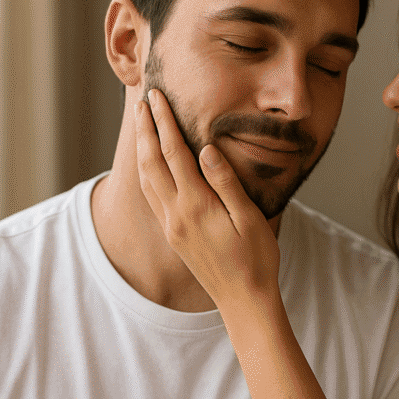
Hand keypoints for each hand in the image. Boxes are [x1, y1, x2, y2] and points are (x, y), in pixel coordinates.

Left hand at [134, 89, 281, 309]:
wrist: (244, 301)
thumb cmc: (256, 259)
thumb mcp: (249, 218)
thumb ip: (226, 182)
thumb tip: (205, 149)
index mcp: (196, 206)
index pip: (174, 153)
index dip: (164, 122)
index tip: (157, 97)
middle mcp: (176, 214)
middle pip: (152, 162)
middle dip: (146, 129)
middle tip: (141, 101)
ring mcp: (172, 226)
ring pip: (147, 179)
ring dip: (142, 149)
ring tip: (141, 125)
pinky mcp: (174, 236)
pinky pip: (152, 196)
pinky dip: (147, 171)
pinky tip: (150, 164)